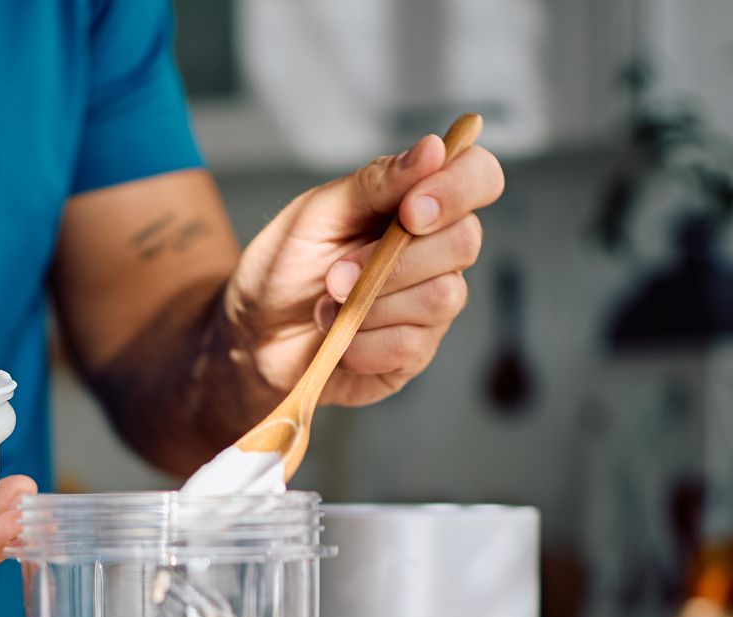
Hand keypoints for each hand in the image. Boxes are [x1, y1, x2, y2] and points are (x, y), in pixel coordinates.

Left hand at [223, 133, 503, 406]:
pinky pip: (410, 345)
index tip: (410, 211)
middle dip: (393, 261)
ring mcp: (431, 303)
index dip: (459, 188)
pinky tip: (338, 339)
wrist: (253, 334)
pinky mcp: (416, 352)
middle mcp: (436, 250)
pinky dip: (362, 343)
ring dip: (370, 304)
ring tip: (327, 306)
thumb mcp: (316, 214)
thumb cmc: (285, 265)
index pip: (479, 177)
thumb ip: (375, 182)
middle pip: (465, 241)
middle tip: (335, 274)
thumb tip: (434, 148)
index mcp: (417, 201)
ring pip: (442, 297)